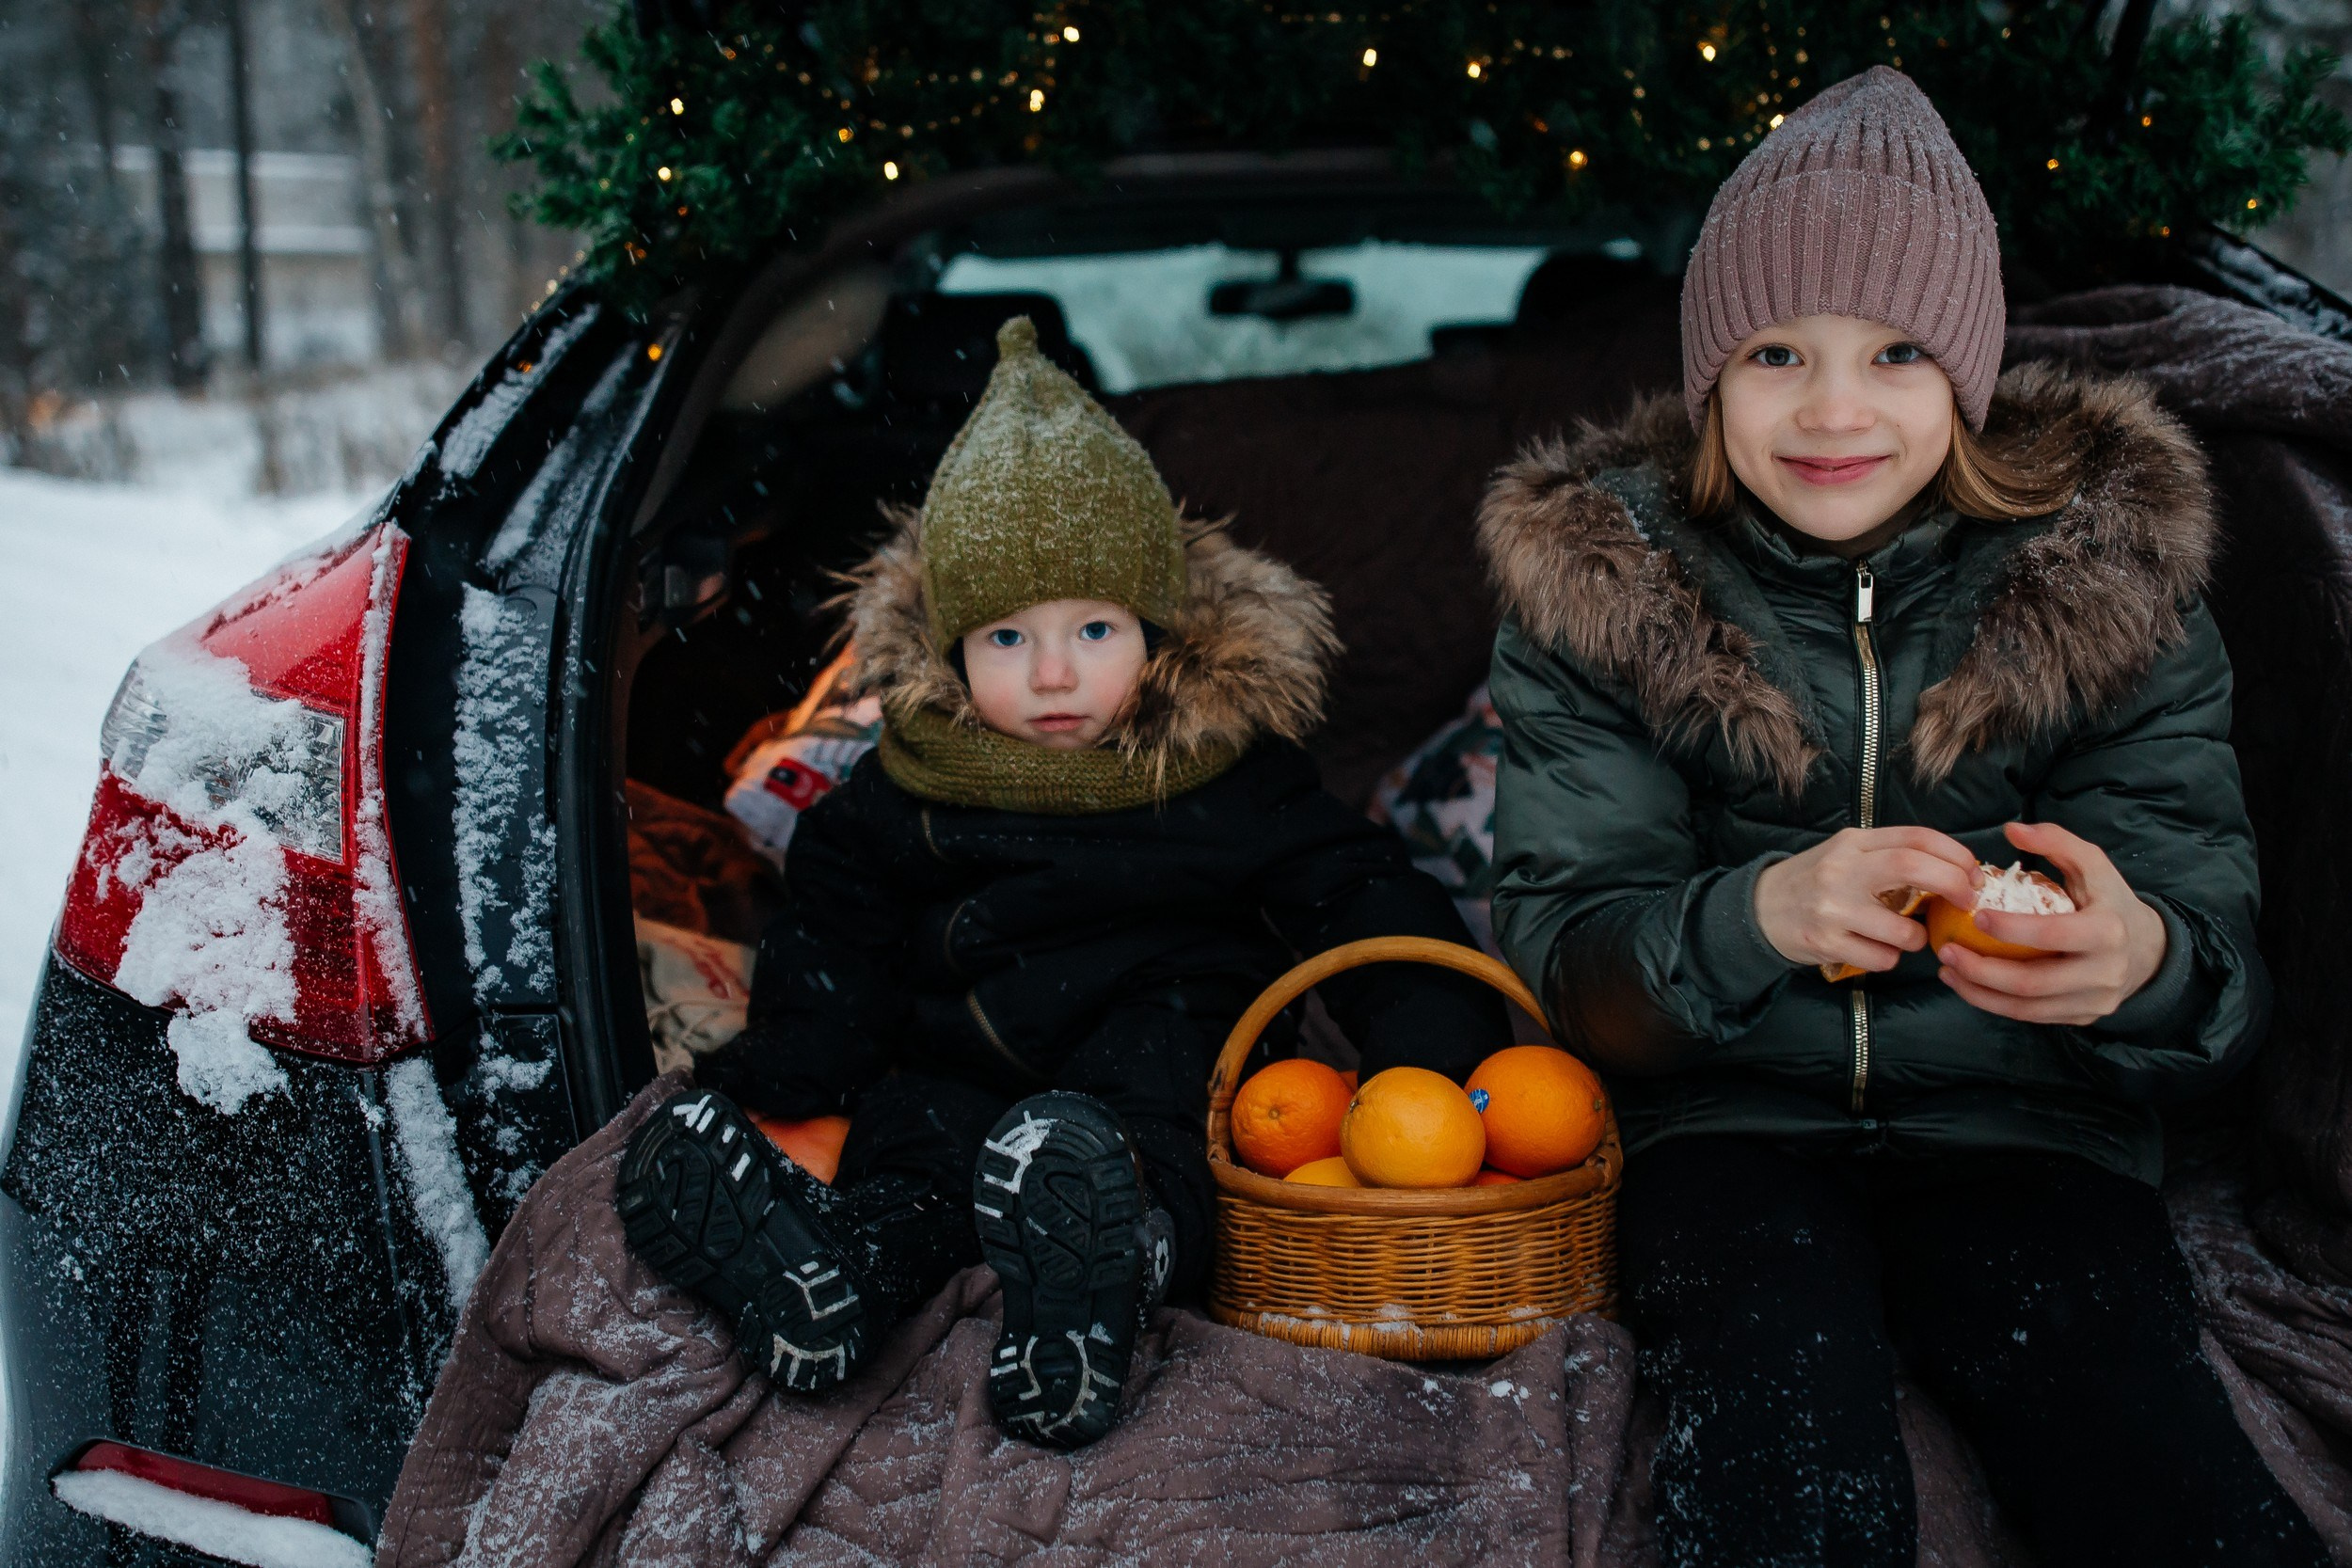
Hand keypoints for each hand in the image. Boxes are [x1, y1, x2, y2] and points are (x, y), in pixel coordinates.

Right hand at [1754, 827, 1980, 973]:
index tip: (1973, 873)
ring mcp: (1832, 908)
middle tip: (1967, 902)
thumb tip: (1954, 871)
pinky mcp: (1825, 942)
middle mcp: (1841, 870)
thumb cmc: (1815, 881)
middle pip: (1911, 867)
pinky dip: (1889, 958)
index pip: (1915, 837)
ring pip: (1902, 929)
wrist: (1758, 908)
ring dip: (1917, 937)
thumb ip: (1890, 856)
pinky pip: (1881, 959)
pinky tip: (1874, 949)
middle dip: (1953, 884)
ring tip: (1905, 936)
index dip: (1956, 854)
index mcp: (1853, 843)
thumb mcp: (1847, 854)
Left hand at [1936, 820, 2167, 1024]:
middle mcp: (2105, 972)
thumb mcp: (2093, 864)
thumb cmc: (2108, 900)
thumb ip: (2055, 841)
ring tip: (1947, 971)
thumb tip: (2011, 829)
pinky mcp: (2082, 1017)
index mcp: (2108, 931)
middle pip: (2034, 982)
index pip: (2053, 934)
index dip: (2011, 930)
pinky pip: (2031, 1016)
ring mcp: (2094, 1001)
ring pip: (2027, 1008)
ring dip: (1979, 993)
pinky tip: (1968, 985)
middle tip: (1946, 951)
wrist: (2147, 949)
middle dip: (1982, 971)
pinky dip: (1994, 1004)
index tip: (1974, 916)